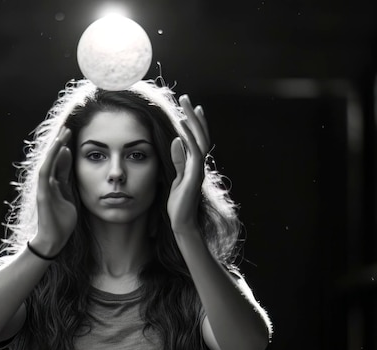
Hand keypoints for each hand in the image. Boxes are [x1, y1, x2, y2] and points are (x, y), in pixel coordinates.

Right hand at [31, 127, 76, 255]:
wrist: (54, 240)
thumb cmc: (61, 220)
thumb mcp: (68, 195)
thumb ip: (66, 177)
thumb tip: (67, 156)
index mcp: (54, 183)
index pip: (59, 161)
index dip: (64, 147)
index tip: (72, 134)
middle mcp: (46, 182)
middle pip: (52, 158)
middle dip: (60, 142)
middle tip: (68, 127)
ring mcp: (43, 187)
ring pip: (48, 161)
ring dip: (55, 147)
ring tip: (63, 133)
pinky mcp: (43, 193)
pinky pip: (46, 172)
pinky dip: (51, 159)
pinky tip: (58, 148)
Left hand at [168, 94, 210, 233]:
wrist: (182, 223)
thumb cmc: (178, 204)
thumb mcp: (176, 179)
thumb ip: (178, 161)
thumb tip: (176, 141)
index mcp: (195, 164)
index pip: (198, 139)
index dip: (196, 122)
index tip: (192, 107)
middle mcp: (200, 165)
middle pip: (201, 135)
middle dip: (194, 116)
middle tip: (186, 98)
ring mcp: (199, 171)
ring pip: (200, 141)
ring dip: (192, 123)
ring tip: (185, 107)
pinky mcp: (194, 178)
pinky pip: (194, 156)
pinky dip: (189, 142)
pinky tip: (181, 131)